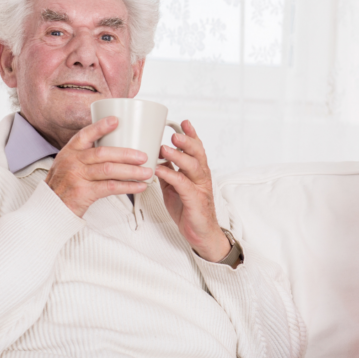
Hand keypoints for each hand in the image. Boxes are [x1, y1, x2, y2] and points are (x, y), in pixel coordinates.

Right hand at [45, 117, 150, 217]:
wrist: (52, 207)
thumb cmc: (64, 184)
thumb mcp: (68, 164)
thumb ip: (86, 155)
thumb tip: (115, 147)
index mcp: (70, 151)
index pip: (85, 134)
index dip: (100, 127)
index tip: (116, 120)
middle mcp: (72, 161)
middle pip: (103, 153)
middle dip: (126, 154)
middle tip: (144, 156)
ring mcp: (77, 177)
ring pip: (109, 170)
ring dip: (132, 171)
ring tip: (147, 172)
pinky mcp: (84, 192)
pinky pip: (110, 187)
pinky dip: (128, 187)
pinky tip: (139, 186)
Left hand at [155, 120, 230, 261]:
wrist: (200, 235)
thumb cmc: (189, 211)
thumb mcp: (175, 188)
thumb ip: (169, 173)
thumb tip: (157, 160)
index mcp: (197, 173)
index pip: (197, 150)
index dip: (191, 135)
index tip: (184, 122)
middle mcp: (201, 178)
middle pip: (198, 154)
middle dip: (187, 142)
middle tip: (175, 134)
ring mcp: (200, 188)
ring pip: (193, 166)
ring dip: (179, 156)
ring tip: (165, 148)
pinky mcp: (195, 201)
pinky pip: (183, 184)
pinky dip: (170, 175)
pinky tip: (159, 170)